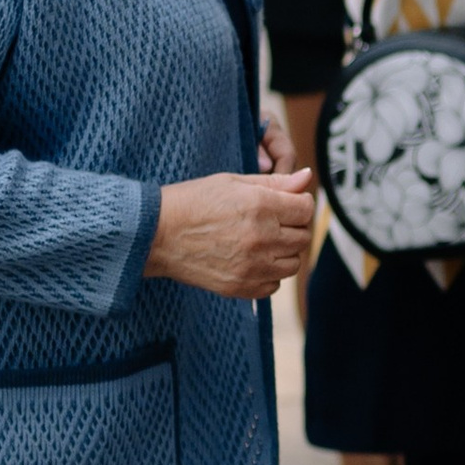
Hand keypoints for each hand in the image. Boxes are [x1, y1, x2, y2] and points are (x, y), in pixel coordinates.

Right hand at [147, 168, 315, 297]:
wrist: (156, 234)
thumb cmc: (192, 201)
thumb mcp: (232, 182)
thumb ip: (274, 182)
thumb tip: (307, 178)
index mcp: (261, 206)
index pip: (306, 209)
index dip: (299, 203)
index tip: (287, 203)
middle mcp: (262, 237)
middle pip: (303, 237)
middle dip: (293, 227)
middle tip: (273, 221)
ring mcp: (253, 266)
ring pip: (293, 263)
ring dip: (285, 252)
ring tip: (263, 241)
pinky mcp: (241, 287)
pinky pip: (274, 285)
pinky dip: (269, 274)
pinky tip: (252, 260)